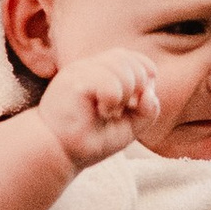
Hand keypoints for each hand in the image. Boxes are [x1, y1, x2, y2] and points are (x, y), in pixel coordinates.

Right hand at [38, 46, 162, 169]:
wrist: (59, 153)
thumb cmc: (90, 140)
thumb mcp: (129, 127)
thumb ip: (147, 111)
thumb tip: (151, 93)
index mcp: (99, 72)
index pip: (129, 56)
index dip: (144, 70)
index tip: (139, 98)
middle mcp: (88, 67)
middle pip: (128, 59)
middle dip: (137, 85)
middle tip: (122, 109)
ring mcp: (79, 71)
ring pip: (121, 68)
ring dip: (125, 94)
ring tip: (109, 112)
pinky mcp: (74, 82)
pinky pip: (108, 82)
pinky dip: (114, 99)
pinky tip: (102, 111)